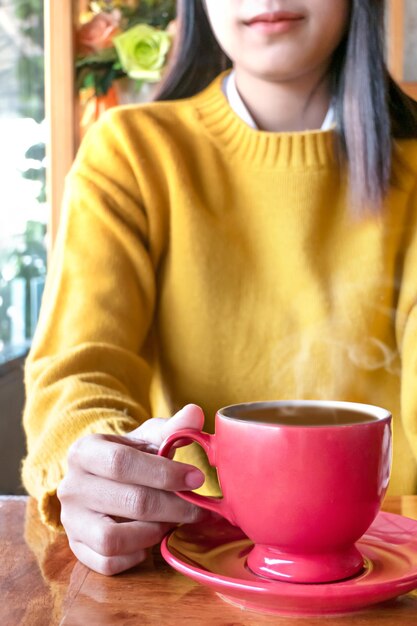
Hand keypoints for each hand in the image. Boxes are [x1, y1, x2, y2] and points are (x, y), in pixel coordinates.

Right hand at [57, 404, 207, 574]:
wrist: (103, 477)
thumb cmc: (133, 456)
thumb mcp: (149, 436)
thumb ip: (173, 428)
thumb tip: (196, 413)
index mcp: (85, 451)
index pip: (122, 463)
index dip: (163, 473)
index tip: (197, 479)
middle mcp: (71, 486)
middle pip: (128, 502)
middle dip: (173, 507)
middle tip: (199, 509)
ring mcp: (70, 520)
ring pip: (112, 538)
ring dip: (152, 533)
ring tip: (170, 522)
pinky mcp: (76, 547)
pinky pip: (107, 562)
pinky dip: (135, 554)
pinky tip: (151, 538)